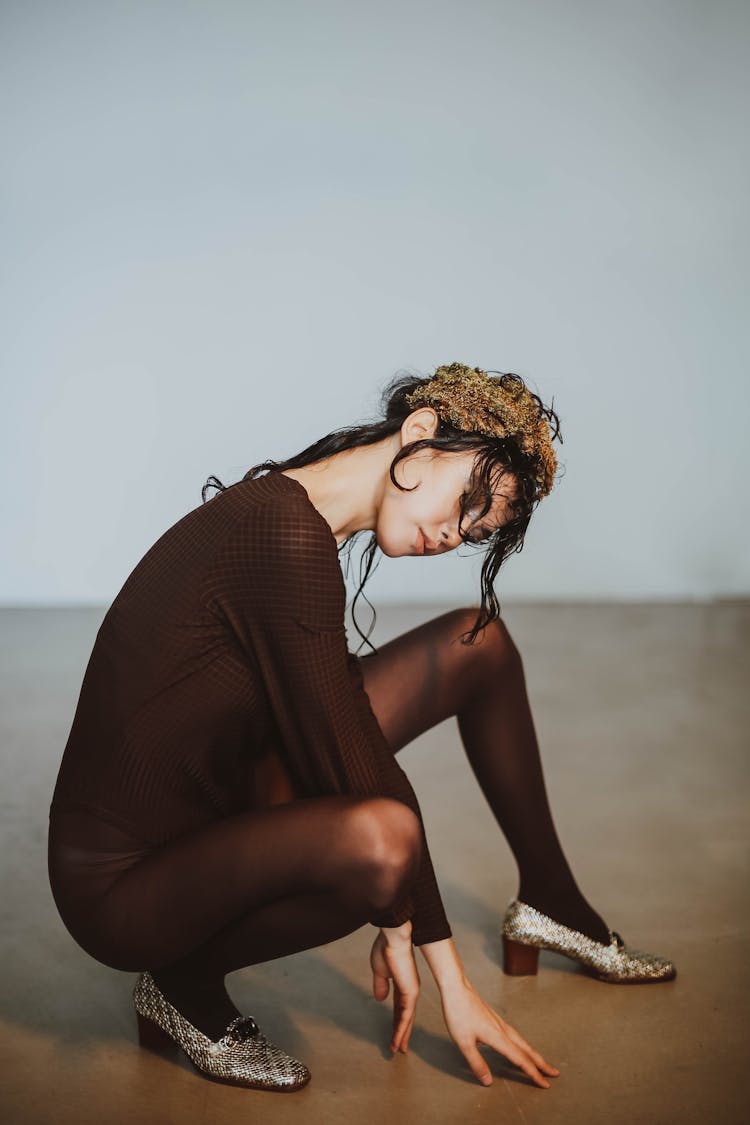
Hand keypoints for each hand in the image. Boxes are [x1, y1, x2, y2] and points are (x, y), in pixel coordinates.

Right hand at [370, 927, 420, 1053]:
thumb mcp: (379, 969)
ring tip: (397, 1050)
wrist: (393, 938)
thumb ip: (380, 984)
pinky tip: (398, 1041)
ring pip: (406, 1019)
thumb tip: (380, 998)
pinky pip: (404, 1016)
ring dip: (401, 1035)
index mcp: (402, 982)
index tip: (394, 1031)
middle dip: (402, 1032)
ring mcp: (411, 991)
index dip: (395, 1020)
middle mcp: (409, 989)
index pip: (398, 1006)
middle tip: (400, 1047)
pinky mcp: (410, 992)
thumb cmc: (386, 947)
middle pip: (405, 1016)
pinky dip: (401, 1030)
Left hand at [440, 977, 559, 1087]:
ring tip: (541, 1062)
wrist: (456, 988)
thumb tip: (488, 1082)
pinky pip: (515, 1036)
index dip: (533, 1074)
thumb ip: (476, 1063)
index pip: (521, 1060)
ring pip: (522, 1042)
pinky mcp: (495, 1020)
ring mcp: (500, 1023)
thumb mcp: (463, 1042)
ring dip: (534, 1054)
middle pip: (527, 1050)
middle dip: (541, 1063)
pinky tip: (518, 1046)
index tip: (545, 1084)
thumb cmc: (458, 1013)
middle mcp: (503, 1030)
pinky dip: (523, 1045)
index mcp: (498, 1038)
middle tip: (554, 1073)